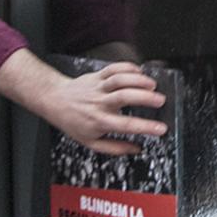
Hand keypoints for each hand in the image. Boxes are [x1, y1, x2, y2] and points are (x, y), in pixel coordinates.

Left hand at [43, 61, 168, 153]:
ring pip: (119, 80)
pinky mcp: (97, 75)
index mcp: (100, 121)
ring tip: (152, 85)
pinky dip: (128, 67)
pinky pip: (114, 68)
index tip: (161, 129)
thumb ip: (114, 148)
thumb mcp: (91, 142)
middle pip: (124, 97)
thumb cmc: (74, 122)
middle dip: (145, 98)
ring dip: (138, 80)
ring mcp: (98, 87)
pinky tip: (139, 72)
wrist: (56, 101)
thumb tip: (136, 149)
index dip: (145, 127)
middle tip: (160, 100)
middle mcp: (100, 103)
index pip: (126, 125)